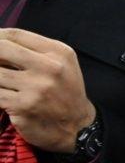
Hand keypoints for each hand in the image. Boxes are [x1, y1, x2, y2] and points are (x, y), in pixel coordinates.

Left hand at [0, 29, 94, 152]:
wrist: (78, 126)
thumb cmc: (65, 93)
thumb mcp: (62, 64)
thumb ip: (35, 51)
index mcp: (58, 53)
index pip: (15, 35)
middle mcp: (49, 67)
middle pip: (1, 48)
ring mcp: (36, 88)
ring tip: (3, 83)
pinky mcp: (23, 106)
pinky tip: (3, 96)